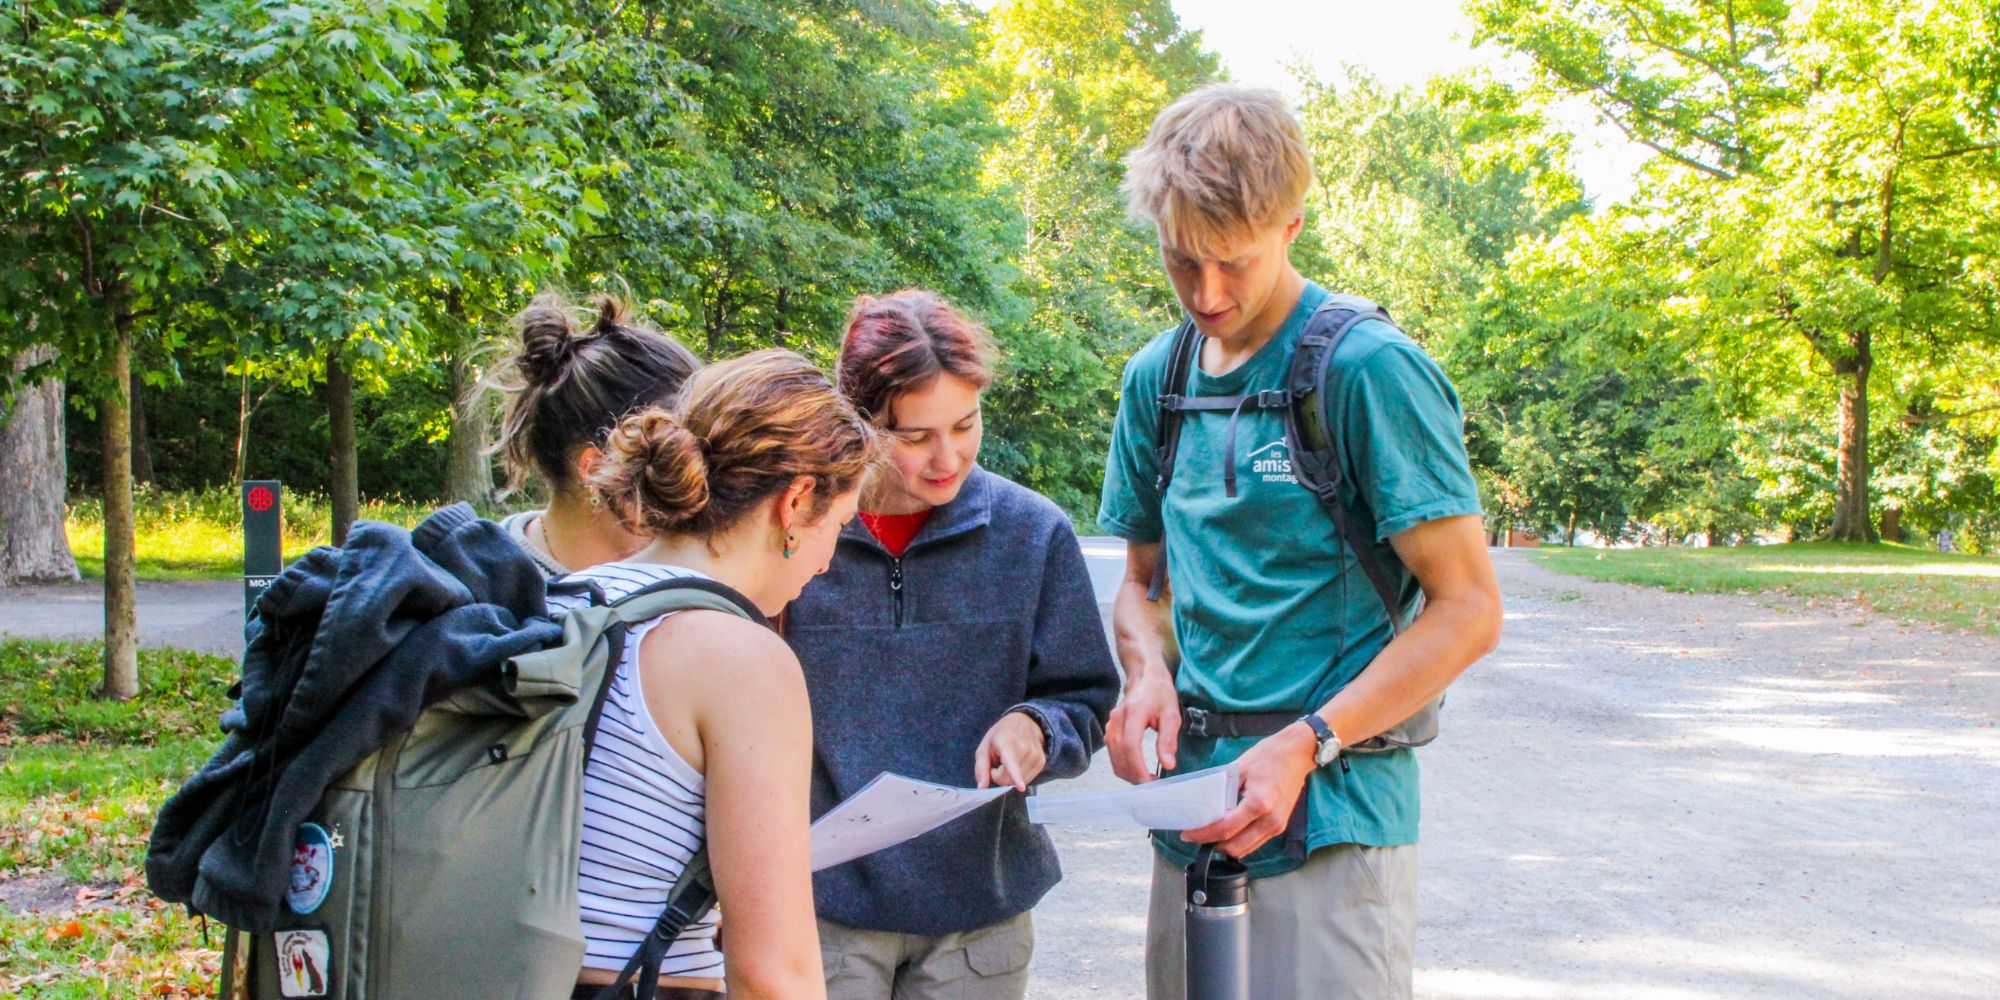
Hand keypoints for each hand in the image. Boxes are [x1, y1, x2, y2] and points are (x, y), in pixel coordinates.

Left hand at [974, 711, 1047, 790]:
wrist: (1025, 722)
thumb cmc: (1000, 735)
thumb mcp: (984, 747)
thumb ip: (981, 768)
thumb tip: (982, 788)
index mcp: (1006, 742)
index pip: (1011, 763)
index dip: (1016, 776)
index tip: (1021, 787)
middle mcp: (1024, 748)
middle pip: (1008, 779)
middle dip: (999, 776)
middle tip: (998, 763)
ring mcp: (1036, 756)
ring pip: (1018, 782)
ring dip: (1010, 776)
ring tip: (1010, 761)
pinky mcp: (1042, 762)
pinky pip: (1027, 780)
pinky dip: (1019, 776)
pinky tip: (1018, 763)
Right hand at [1106, 673, 1180, 783]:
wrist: (1144, 678)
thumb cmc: (1160, 694)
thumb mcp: (1172, 714)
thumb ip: (1168, 739)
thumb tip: (1168, 765)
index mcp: (1133, 713)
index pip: (1130, 746)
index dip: (1139, 768)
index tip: (1152, 782)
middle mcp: (1116, 720)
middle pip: (1119, 757)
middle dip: (1135, 776)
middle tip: (1154, 785)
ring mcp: (1110, 726)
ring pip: (1114, 759)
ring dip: (1129, 774)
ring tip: (1148, 779)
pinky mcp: (1109, 731)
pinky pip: (1113, 755)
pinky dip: (1124, 767)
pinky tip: (1138, 770)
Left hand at [1182, 723, 1317, 857]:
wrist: (1297, 753)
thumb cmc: (1269, 756)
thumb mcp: (1239, 769)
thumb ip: (1222, 791)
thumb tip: (1203, 807)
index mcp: (1258, 803)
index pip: (1225, 829)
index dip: (1203, 835)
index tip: (1188, 834)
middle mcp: (1270, 820)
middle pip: (1235, 847)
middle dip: (1213, 844)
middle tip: (1197, 836)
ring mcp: (1277, 825)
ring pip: (1246, 849)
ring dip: (1226, 846)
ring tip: (1210, 834)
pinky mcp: (1280, 826)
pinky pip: (1255, 842)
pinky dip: (1239, 840)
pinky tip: (1228, 831)